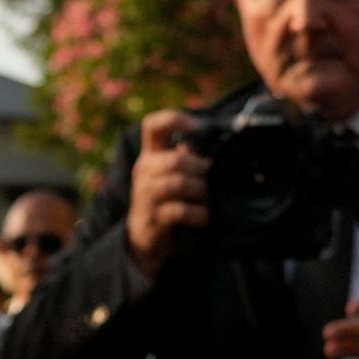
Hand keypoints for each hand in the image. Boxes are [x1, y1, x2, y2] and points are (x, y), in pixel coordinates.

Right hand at [126, 113, 208, 274]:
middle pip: (175, 160)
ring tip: (209, 197)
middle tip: (211, 179)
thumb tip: (215, 145)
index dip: (175, 120)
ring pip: (179, 183)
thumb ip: (187, 158)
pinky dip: (199, 213)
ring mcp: (146, 195)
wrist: (143, 238)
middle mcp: (145, 171)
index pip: (153, 126)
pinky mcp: (153, 218)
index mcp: (150, 155)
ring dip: (201, 190)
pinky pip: (180, 211)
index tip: (197, 127)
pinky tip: (205, 216)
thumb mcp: (170, 174)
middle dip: (201, 169)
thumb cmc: (164, 200)